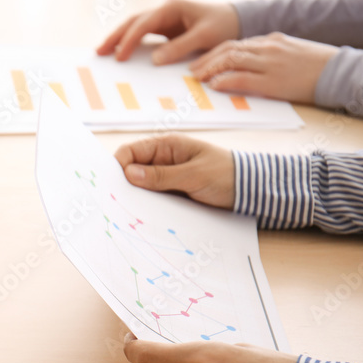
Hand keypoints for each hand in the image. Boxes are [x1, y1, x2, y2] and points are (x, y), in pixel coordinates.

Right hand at [97, 0, 238, 64]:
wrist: (236, 20)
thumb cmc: (224, 26)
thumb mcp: (205, 37)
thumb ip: (180, 47)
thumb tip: (155, 60)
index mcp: (172, 7)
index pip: (144, 23)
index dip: (130, 40)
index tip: (120, 57)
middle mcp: (164, 10)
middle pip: (133, 21)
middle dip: (116, 36)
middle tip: (99, 52)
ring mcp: (164, 18)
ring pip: (135, 26)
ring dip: (119, 38)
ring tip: (103, 52)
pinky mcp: (165, 28)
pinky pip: (143, 34)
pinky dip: (131, 42)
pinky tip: (121, 52)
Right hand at [114, 134, 234, 208]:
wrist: (250, 190)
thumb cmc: (225, 174)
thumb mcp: (194, 175)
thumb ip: (161, 176)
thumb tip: (129, 173)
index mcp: (166, 146)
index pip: (130, 151)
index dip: (118, 165)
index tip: (112, 184)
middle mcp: (162, 160)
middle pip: (131, 170)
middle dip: (123, 185)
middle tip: (116, 202)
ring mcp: (165, 178)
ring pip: (140, 187)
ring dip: (135, 198)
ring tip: (129, 212)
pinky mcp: (171, 193)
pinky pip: (152, 198)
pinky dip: (146, 206)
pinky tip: (143, 216)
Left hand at [189, 32, 338, 103]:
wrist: (340, 71)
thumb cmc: (317, 66)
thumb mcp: (291, 53)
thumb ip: (269, 56)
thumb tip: (248, 66)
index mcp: (271, 40)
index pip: (235, 43)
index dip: (214, 53)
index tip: (201, 62)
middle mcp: (268, 48)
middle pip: (228, 49)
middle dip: (207, 60)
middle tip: (192, 71)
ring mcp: (270, 63)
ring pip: (231, 60)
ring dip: (211, 70)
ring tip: (198, 79)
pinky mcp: (273, 81)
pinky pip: (242, 78)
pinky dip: (225, 80)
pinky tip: (214, 85)